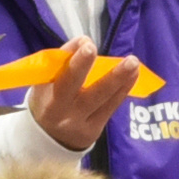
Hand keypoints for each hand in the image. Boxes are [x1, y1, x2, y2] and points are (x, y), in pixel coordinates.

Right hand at [24, 39, 142, 153]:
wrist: (48, 137)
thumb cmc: (47, 100)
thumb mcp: (45, 82)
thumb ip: (62, 61)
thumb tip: (84, 41)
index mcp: (49, 101)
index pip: (62, 81)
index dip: (76, 64)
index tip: (87, 44)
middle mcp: (65, 115)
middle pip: (84, 94)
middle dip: (99, 73)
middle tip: (118, 57)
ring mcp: (81, 123)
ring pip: (103, 99)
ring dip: (120, 79)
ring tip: (133, 63)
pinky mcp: (95, 128)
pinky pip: (111, 106)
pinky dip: (123, 88)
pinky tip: (133, 74)